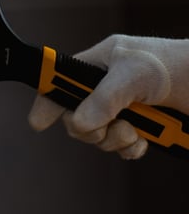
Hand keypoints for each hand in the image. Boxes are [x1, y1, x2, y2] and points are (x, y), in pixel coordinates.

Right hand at [28, 34, 188, 158]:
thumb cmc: (179, 65)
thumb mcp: (136, 75)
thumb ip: (104, 99)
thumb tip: (79, 123)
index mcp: (100, 64)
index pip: (60, 80)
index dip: (47, 100)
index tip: (38, 122)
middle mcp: (107, 86)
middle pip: (76, 116)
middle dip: (92, 128)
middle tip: (112, 126)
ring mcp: (124, 108)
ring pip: (98, 135)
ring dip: (116, 140)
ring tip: (136, 132)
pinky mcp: (142, 127)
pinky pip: (121, 147)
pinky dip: (131, 149)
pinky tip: (145, 141)